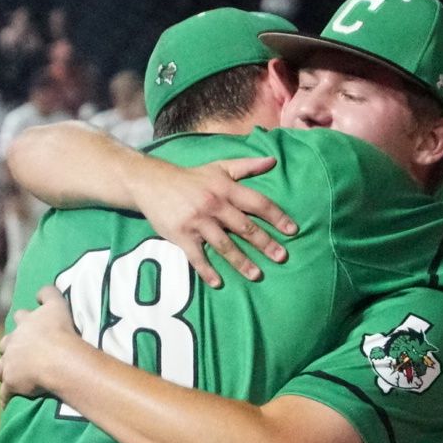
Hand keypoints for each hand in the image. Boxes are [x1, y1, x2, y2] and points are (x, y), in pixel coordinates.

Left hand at [0, 284, 79, 405]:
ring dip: (3, 371)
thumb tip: (40, 291)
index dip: (25, 321)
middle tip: (20, 354)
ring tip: (11, 378)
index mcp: (25, 324)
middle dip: (9, 347)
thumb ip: (49, 293)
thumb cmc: (60, 331)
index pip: (21, 318)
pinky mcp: (11, 383)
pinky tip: (8, 403)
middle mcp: (13, 343)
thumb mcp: (58, 305)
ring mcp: (10, 364)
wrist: (57, 358)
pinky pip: (5, 394)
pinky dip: (6, 398)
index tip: (28, 323)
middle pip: (4, 344)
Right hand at [136, 157, 294, 287]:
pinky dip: (207, 271)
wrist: (151, 183)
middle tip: (281, 257)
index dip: (276, 216)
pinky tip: (218, 282)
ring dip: (241, 261)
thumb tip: (273, 160)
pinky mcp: (180, 235)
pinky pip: (196, 256)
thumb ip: (246, 166)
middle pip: (244, 227)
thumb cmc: (190, 177)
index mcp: (225, 188)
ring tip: (257, 275)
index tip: (292, 230)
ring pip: (223, 245)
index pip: (257, 203)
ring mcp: (197, 221)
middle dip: (264, 243)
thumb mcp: (219, 167)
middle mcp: (214, 205)